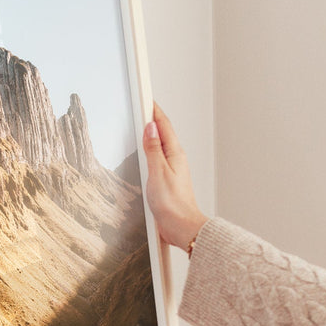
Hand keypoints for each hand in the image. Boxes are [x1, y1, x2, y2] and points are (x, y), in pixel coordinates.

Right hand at [143, 103, 208, 250]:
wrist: (182, 227)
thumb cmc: (172, 204)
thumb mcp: (158, 173)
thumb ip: (153, 149)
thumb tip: (150, 128)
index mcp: (175, 154)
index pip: (163, 125)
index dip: (154, 110)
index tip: (146, 98)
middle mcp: (175, 159)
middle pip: (163, 132)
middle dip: (153, 118)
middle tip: (143, 105)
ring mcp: (172, 169)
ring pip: (161, 145)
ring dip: (152, 133)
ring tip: (143, 123)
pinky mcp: (167, 180)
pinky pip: (158, 158)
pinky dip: (151, 150)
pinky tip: (146, 152)